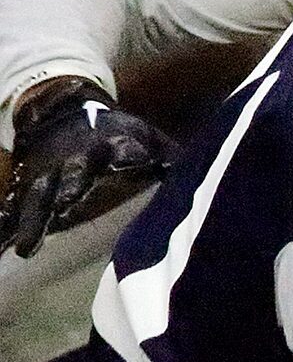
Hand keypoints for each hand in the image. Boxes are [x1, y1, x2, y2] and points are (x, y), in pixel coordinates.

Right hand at [0, 79, 171, 257]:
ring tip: (25, 250)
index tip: (132, 161)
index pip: (121, 148)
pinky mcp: (26, 185)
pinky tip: (1, 249)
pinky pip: (13, 208)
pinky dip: (6, 226)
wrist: (61, 111)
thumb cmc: (115, 131)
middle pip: (70, 174)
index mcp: (109, 144)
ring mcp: (46, 172)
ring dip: (31, 222)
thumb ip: (168, 155)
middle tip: (65, 206)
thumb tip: (204, 168)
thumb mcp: (144, 135)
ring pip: (36, 197)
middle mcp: (74, 159)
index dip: (126, 154)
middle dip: (68, 187)